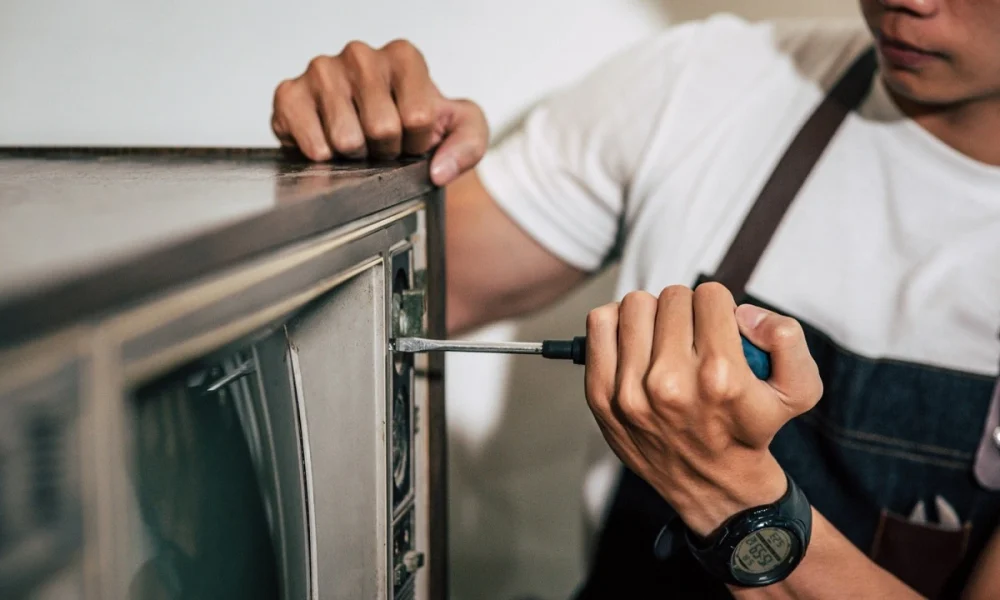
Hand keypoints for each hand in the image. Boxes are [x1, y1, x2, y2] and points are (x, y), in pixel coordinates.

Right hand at [271, 40, 488, 184]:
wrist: (375, 134)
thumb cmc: (415, 127)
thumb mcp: (461, 130)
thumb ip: (469, 145)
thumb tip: (439, 170)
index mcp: (403, 57)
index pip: (418, 116)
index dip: (417, 142)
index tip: (412, 138)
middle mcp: (361, 55)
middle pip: (382, 127)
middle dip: (386, 150)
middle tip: (382, 145)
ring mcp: (322, 71)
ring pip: (347, 137)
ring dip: (356, 155)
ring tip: (358, 143)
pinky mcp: (289, 94)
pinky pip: (310, 139)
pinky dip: (323, 155)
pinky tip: (329, 145)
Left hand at [584, 283, 823, 536]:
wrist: (712, 484)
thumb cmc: (751, 429)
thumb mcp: (799, 391)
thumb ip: (788, 338)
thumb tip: (744, 313)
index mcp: (719, 377)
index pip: (710, 296)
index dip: (719, 308)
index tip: (719, 329)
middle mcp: (670, 384)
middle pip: (672, 297)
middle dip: (688, 310)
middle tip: (693, 338)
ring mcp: (630, 391)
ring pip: (635, 305)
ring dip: (653, 316)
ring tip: (664, 340)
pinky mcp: (601, 396)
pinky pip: (599, 325)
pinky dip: (616, 324)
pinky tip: (636, 343)